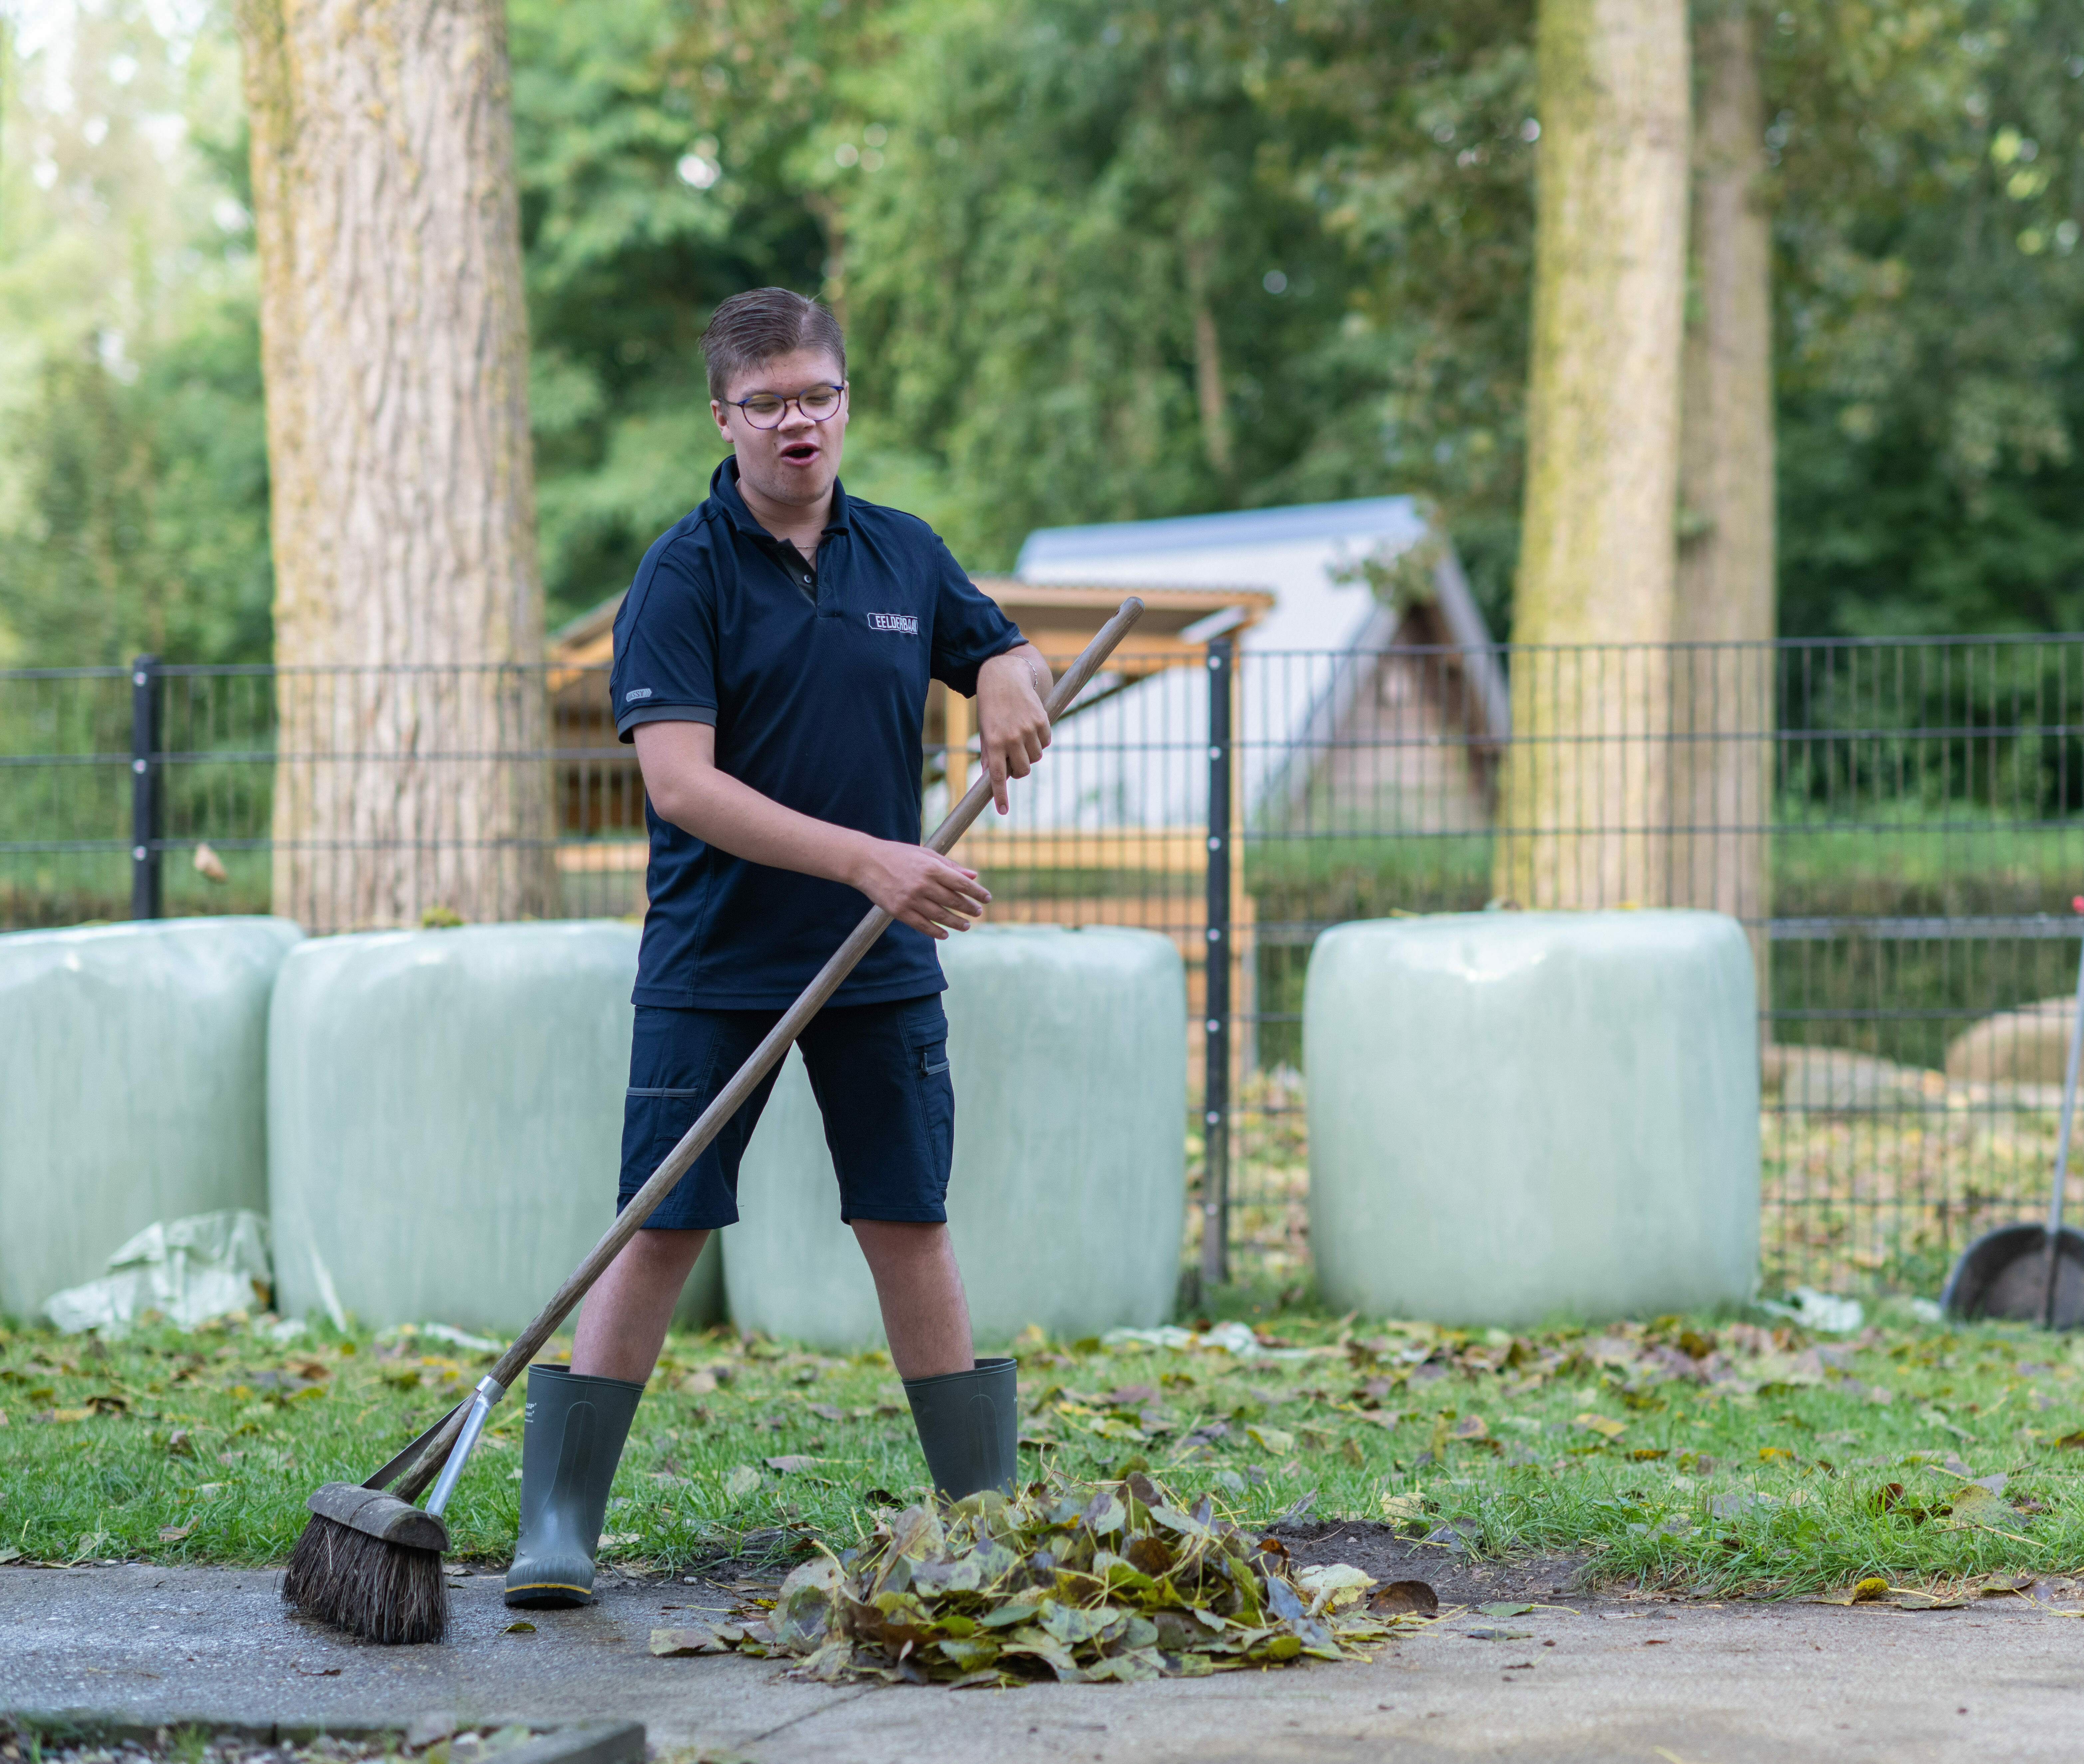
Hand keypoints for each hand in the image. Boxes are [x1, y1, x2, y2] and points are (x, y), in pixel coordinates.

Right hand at [853, 838, 990, 938]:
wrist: (865, 862)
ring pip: (940, 916)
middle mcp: (923, 884)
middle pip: (953, 901)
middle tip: (978, 912)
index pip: (961, 883)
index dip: (977, 893)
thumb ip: (950, 865)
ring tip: (966, 926)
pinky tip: (944, 934)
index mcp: (931, 868)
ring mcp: (910, 899)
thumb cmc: (898, 855)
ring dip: (956, 923)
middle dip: (969, 908)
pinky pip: (922, 925)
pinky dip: (935, 932)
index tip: (987, 898)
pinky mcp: (899, 911)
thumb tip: (973, 876)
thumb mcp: (925, 854)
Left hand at [976, 645, 1052, 813]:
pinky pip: (1046, 742)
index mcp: (993, 742)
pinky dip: (1041, 740)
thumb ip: (989, 753)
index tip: (1002, 810)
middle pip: (1022, 770)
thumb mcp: (985, 729)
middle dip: (1020, 769)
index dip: (1001, 795)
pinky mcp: (1042, 721)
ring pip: (1036, 757)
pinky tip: (1032, 726)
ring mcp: (1028, 730)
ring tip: (1021, 736)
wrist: (1005, 676)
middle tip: (1014, 758)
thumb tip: (991, 775)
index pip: (998, 776)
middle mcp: (1011, 738)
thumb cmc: (991, 705)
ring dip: (1030, 753)